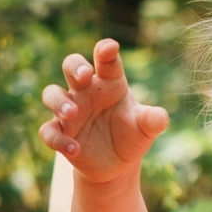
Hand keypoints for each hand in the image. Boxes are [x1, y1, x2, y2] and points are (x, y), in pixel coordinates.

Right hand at [38, 39, 168, 184]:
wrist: (118, 164)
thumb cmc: (131, 135)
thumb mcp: (146, 128)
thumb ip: (152, 120)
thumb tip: (161, 118)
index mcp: (109, 81)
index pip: (105, 59)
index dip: (105, 50)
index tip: (110, 48)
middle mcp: (86, 91)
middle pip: (72, 66)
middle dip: (75, 67)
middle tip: (84, 75)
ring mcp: (70, 111)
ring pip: (52, 94)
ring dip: (59, 101)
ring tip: (72, 113)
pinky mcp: (61, 132)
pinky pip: (49, 131)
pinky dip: (58, 138)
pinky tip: (74, 149)